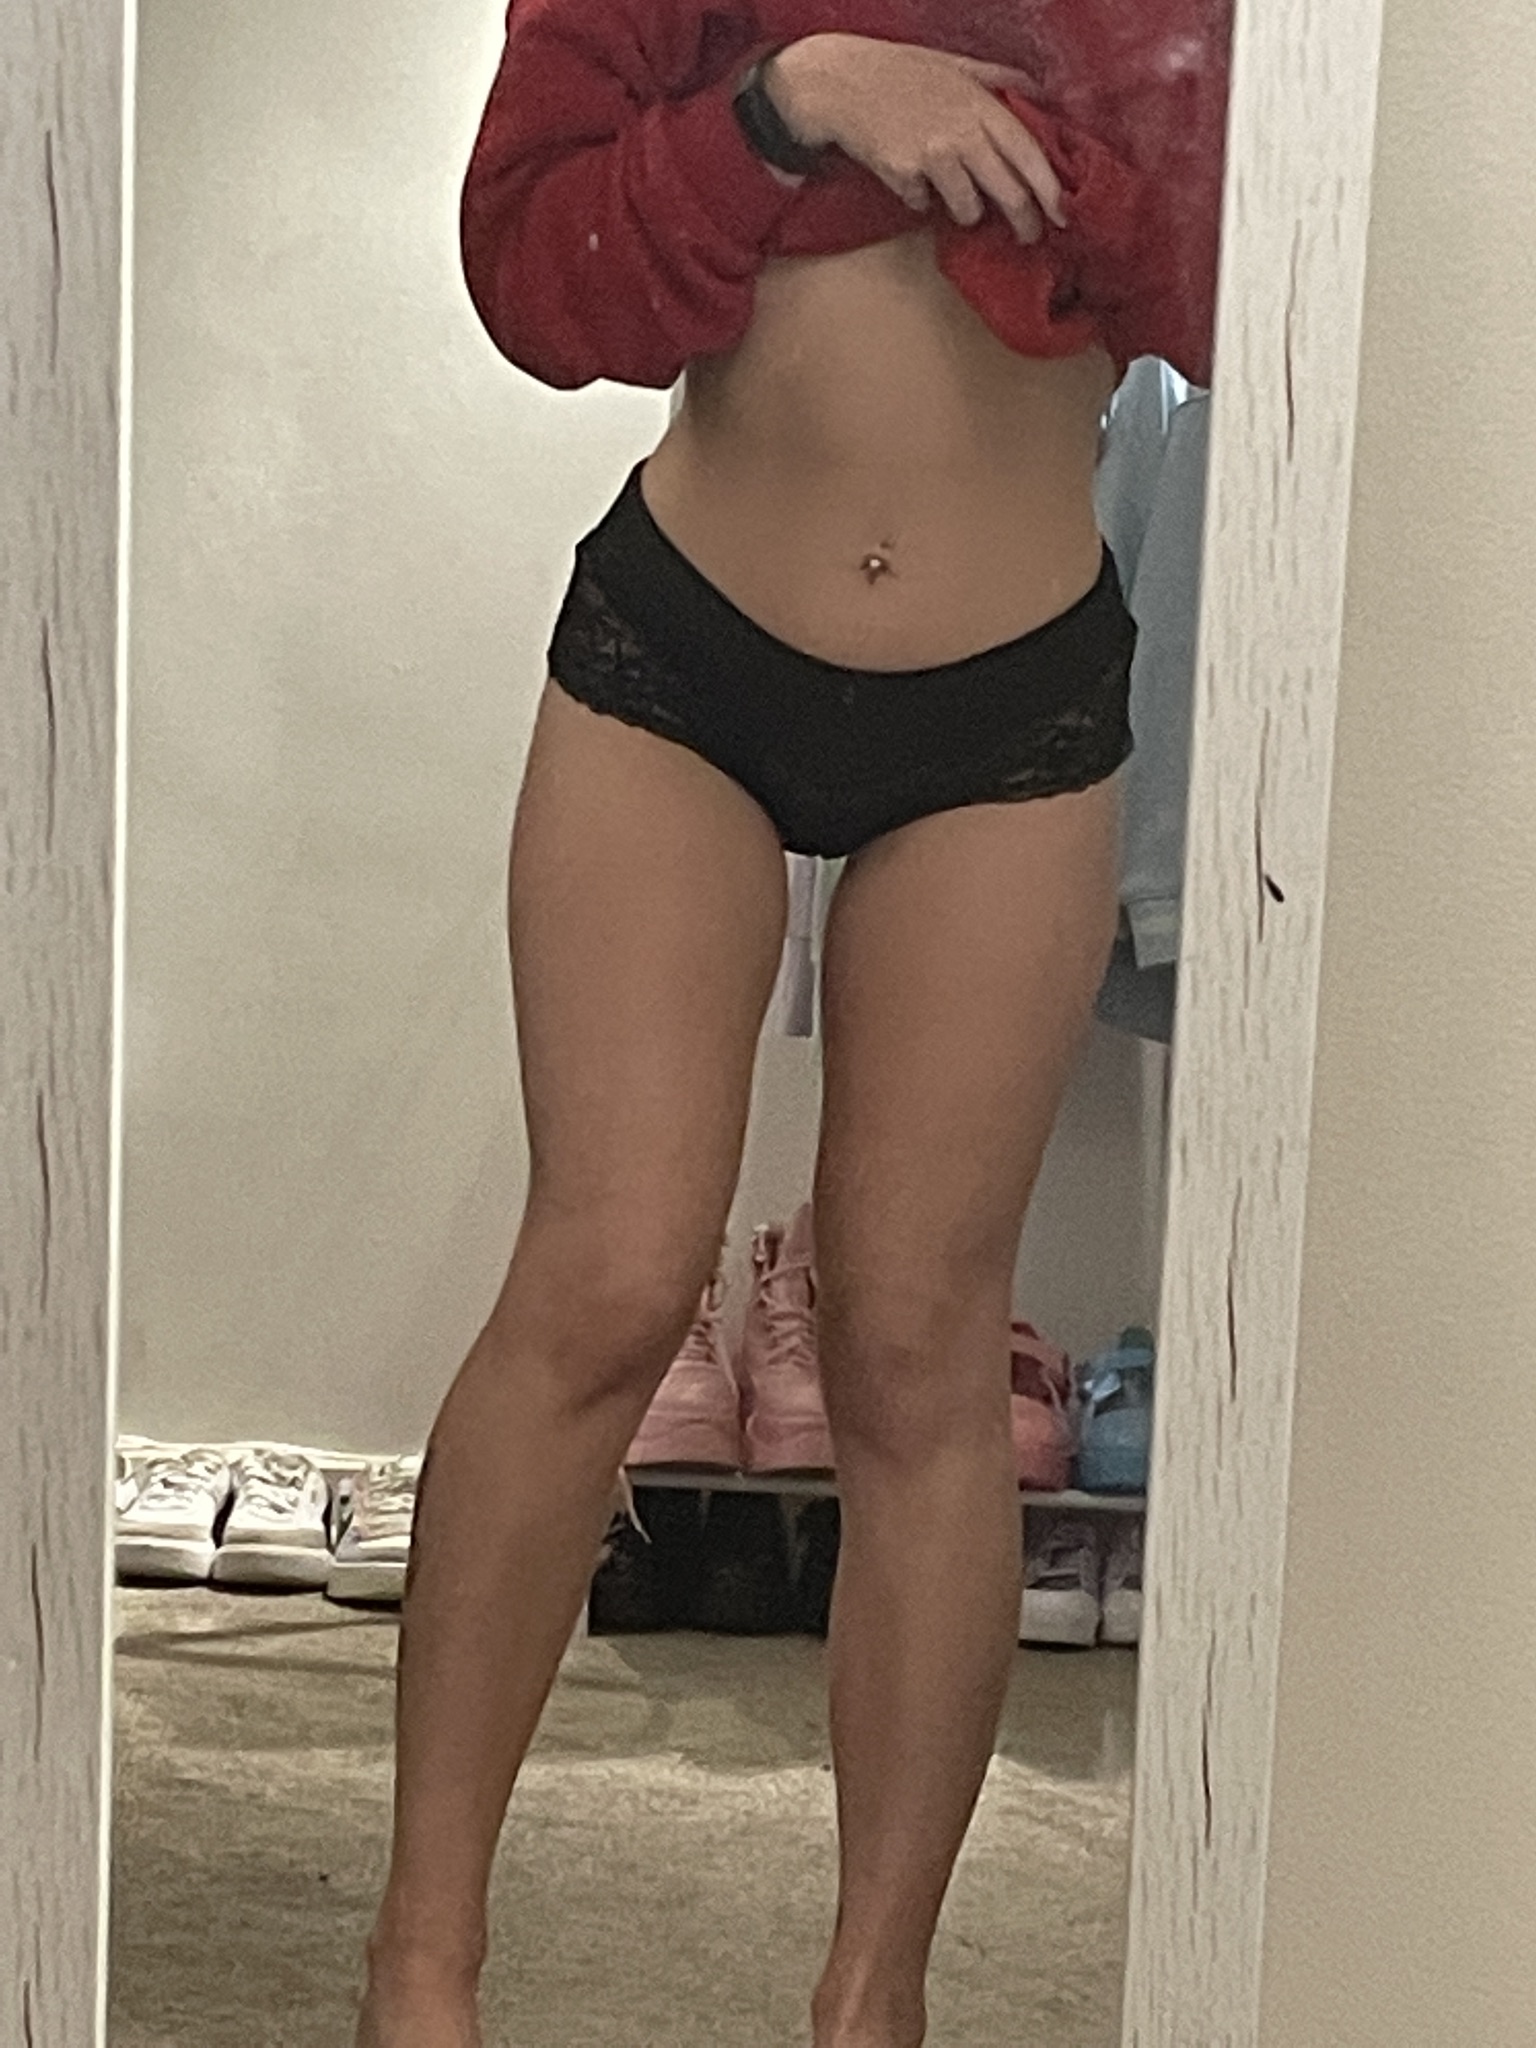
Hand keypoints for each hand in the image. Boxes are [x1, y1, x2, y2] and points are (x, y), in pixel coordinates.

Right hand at [765, 33, 1066, 242]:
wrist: (842, 82)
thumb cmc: (901, 72)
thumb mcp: (957, 65)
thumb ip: (999, 80)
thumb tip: (1038, 92)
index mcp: (980, 105)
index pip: (1028, 153)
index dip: (1050, 188)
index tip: (1063, 214)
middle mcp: (962, 131)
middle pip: (1009, 191)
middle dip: (1024, 221)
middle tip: (1029, 236)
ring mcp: (932, 154)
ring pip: (968, 209)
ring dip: (966, 213)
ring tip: (957, 200)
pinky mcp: (903, 175)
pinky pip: (923, 205)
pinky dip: (920, 199)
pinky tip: (911, 180)